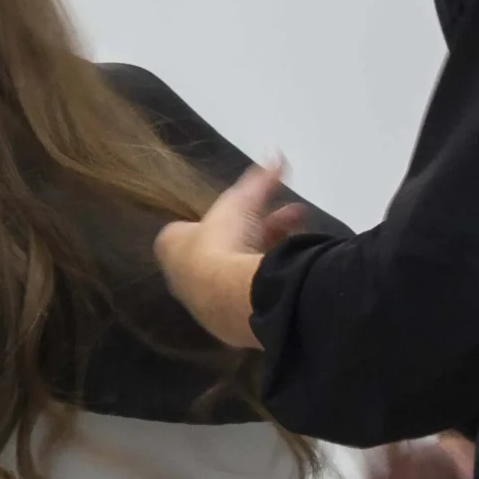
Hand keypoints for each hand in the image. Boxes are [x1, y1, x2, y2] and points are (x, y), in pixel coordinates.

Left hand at [153, 164, 307, 349]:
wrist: (232, 298)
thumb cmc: (223, 244)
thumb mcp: (241, 203)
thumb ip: (259, 181)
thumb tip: (276, 153)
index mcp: (173, 246)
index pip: (194, 227)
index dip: (225, 217)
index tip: (254, 208)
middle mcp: (185, 277)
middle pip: (224, 250)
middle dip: (259, 232)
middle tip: (295, 217)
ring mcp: (206, 304)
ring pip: (239, 275)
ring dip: (269, 255)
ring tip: (304, 239)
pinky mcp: (229, 324)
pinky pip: (251, 299)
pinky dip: (270, 284)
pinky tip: (294, 274)